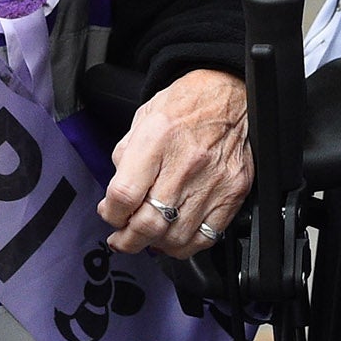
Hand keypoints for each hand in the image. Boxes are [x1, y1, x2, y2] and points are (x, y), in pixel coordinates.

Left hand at [98, 69, 249, 257]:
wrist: (229, 95)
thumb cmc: (186, 103)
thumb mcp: (142, 118)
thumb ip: (126, 157)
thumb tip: (116, 195)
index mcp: (156, 139)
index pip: (125, 194)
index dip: (110, 213)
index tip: (108, 214)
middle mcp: (185, 164)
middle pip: (149, 222)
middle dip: (127, 239)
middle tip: (120, 239)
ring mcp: (212, 182)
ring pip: (176, 237)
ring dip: (154, 246)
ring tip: (144, 240)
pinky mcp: (233, 194)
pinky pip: (206, 236)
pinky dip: (185, 246)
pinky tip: (172, 239)